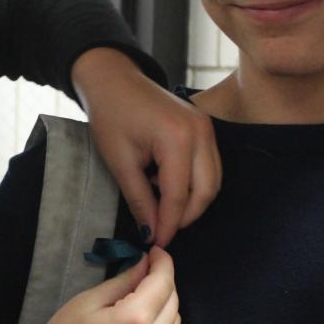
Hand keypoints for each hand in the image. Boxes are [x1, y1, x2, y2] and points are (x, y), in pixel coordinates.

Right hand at [0, 248, 179, 323]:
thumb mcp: (87, 302)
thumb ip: (122, 281)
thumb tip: (144, 265)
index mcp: (137, 320)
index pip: (164, 282)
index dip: (162, 262)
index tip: (154, 250)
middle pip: (174, 300)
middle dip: (163, 280)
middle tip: (144, 267)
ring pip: (176, 320)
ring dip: (166, 300)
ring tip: (143, 290)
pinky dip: (165, 321)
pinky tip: (145, 314)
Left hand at [71, 48, 220, 246]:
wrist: (114, 80)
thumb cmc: (111, 115)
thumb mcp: (120, 161)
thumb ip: (139, 199)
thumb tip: (151, 231)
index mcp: (177, 138)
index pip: (179, 195)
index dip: (168, 224)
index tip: (156, 243)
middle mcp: (200, 132)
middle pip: (206, 191)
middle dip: (185, 216)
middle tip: (161, 230)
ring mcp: (207, 128)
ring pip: (213, 181)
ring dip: (192, 202)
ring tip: (161, 207)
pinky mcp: (205, 127)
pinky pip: (210, 166)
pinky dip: (194, 184)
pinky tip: (166, 185)